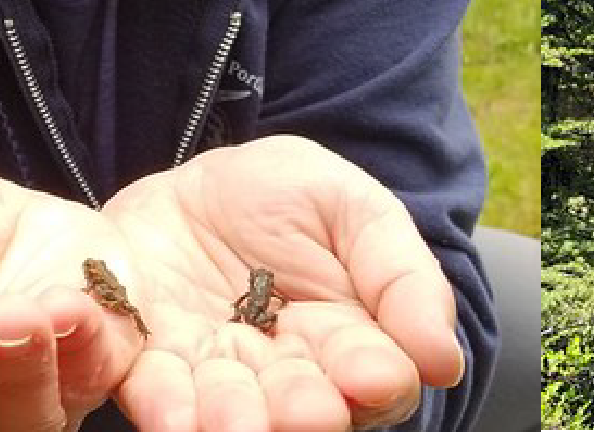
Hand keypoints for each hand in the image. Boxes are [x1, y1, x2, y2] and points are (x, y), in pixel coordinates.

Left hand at [99, 136, 464, 431]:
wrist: (187, 184)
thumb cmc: (284, 196)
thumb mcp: (354, 210)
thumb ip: (402, 276)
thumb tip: (443, 362)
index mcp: (350, 341)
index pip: (378, 380)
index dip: (377, 381)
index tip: (373, 376)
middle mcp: (286, 373)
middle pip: (305, 409)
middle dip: (304, 413)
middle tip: (305, 412)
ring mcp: (216, 374)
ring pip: (233, 414)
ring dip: (235, 422)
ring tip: (236, 426)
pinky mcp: (151, 365)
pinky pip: (159, 394)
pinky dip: (169, 411)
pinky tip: (180, 418)